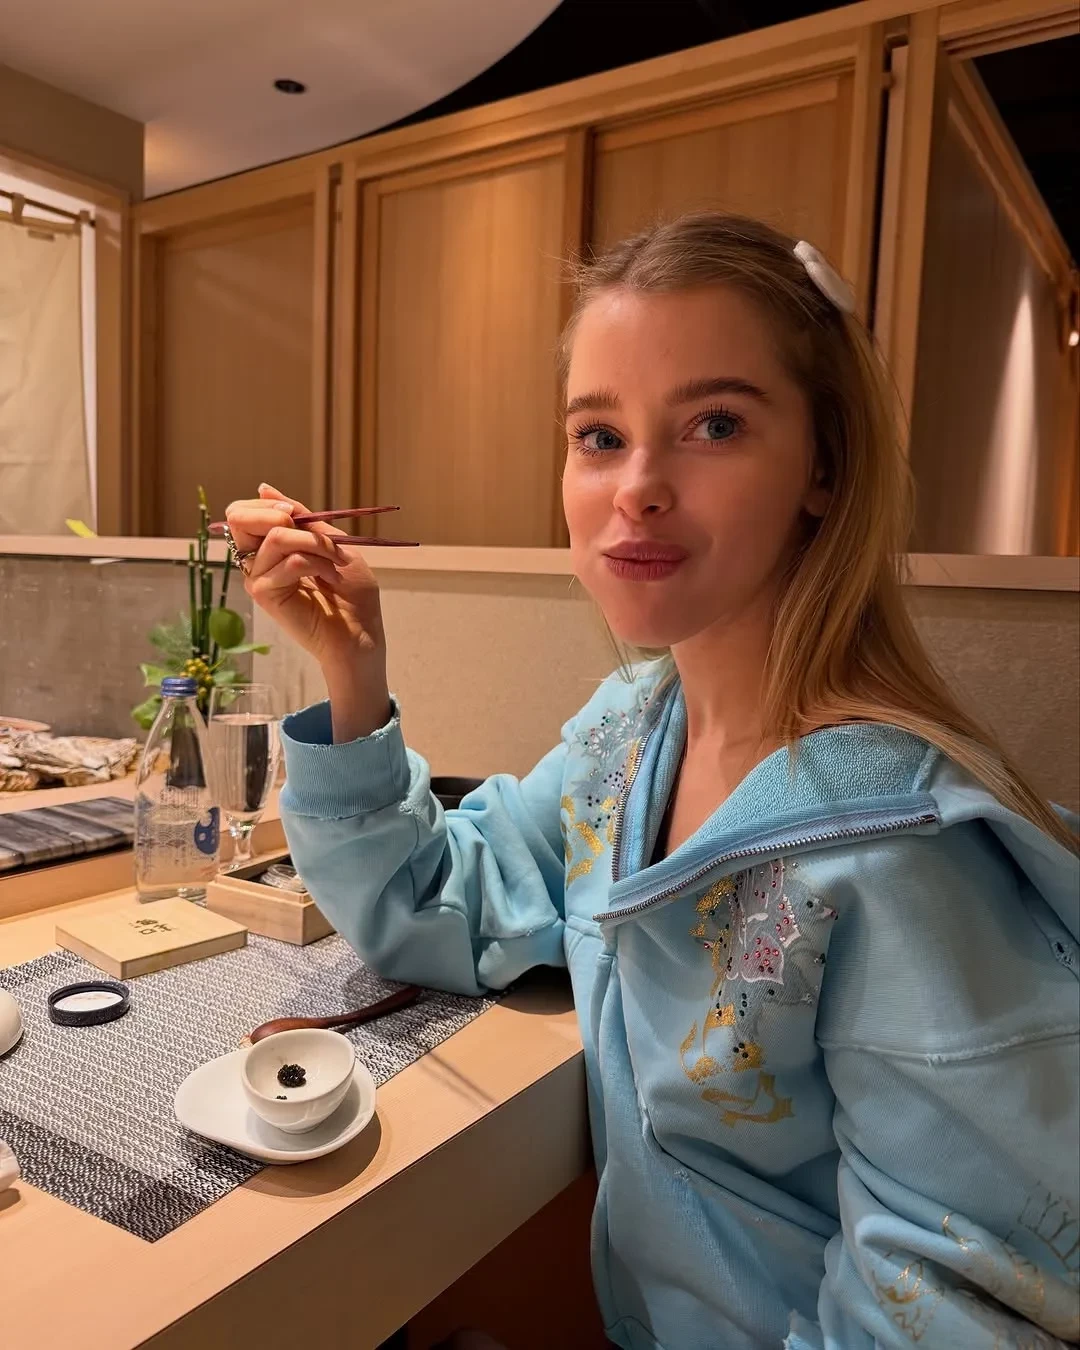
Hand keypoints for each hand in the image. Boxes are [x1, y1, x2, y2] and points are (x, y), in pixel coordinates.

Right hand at [225, 484, 390, 739]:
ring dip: (316, 544)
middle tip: (312, 533)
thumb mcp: (332, 543)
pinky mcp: (265, 595)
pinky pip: (289, 561)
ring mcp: (258, 579)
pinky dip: (318, 562)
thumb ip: (302, 518)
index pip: (244, 513)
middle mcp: (257, 563)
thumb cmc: (352, 595)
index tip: (295, 511)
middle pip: (238, 518)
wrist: (362, 635)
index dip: (268, 503)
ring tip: (335, 562)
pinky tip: (332, 579)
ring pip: (276, 537)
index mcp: (269, 549)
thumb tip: (263, 487)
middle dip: (277, 514)